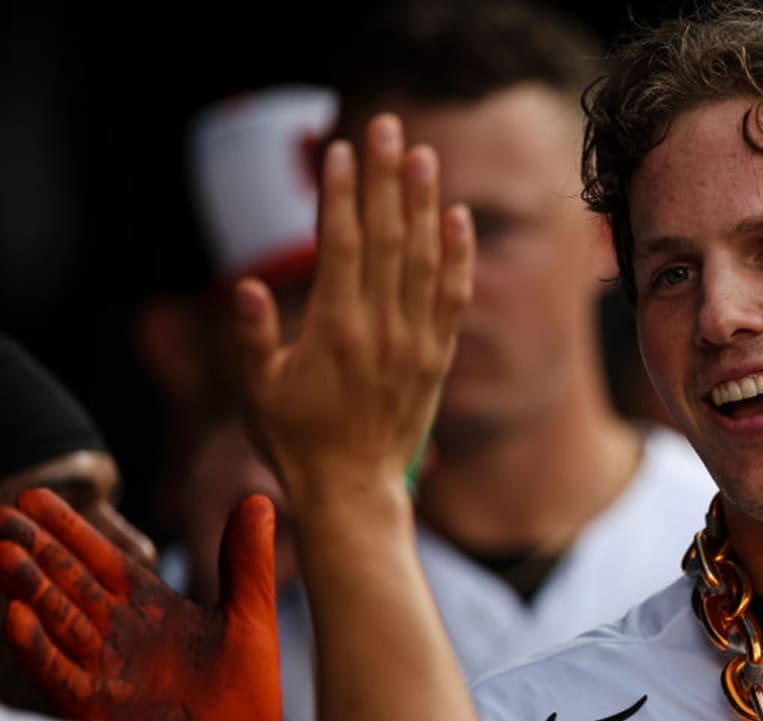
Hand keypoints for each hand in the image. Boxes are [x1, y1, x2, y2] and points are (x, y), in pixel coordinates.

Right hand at [0, 488, 278, 720]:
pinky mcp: (99, 707)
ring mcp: (105, 669)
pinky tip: (14, 617)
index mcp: (150, 609)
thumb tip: (258, 498)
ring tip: (2, 553)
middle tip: (0, 514)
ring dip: (30, 589)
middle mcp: (119, 635)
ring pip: (59, 621)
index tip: (36, 498)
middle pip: (70, 583)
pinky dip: (39, 647)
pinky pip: (62, 673)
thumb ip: (246, 563)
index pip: (104, 560)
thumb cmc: (245, 694)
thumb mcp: (250, 619)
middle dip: (36, 550)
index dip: (71, 530)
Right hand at [233, 114, 473, 517]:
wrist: (353, 490)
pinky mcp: (437, 354)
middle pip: (387, 237)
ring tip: (424, 155)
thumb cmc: (295, 439)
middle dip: (387, 179)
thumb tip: (244, 284)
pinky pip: (453, 295)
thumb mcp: (255, 390)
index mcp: (334, 329)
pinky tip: (457, 217)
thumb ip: (250, 335)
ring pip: (423, 258)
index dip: (342, 194)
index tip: (343, 150)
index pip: (341, 245)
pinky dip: (457, 254)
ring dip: (424, 203)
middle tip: (389, 127)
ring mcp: (415, 340)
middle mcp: (381, 328)